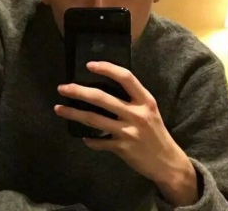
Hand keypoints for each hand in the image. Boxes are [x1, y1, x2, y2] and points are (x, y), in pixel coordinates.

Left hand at [54, 61, 197, 205]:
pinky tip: (82, 136)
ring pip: (93, 119)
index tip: (90, 65)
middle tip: (62, 88)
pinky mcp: (121, 148)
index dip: (107, 69)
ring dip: (73, 113)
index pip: (125, 77)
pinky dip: (89, 139)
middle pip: (101, 98)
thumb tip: (102, 89)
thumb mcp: (149, 110)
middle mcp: (136, 113)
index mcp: (145, 100)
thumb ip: (131, 99)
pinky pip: (98, 141)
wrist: (168, 162)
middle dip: (78, 91)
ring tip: (59, 108)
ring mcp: (128, 131)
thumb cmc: (155, 131)